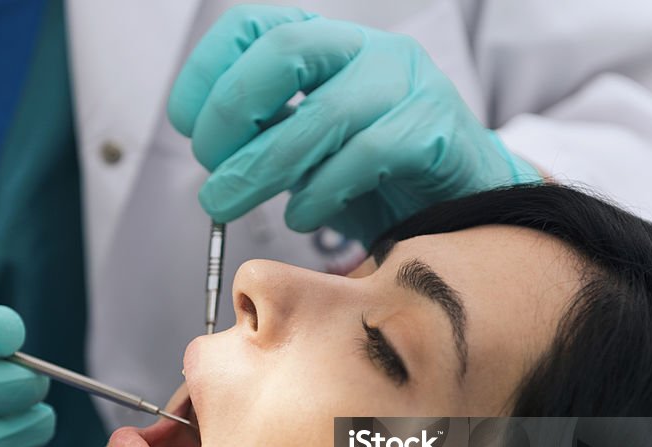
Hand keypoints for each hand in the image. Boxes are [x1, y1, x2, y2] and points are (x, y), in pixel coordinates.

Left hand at [168, 5, 540, 246]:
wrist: (463, 208)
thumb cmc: (378, 181)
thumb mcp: (308, 152)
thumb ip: (266, 139)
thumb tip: (211, 157)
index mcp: (327, 45)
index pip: (254, 24)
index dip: (207, 70)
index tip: (188, 126)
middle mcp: (367, 50)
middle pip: (284, 50)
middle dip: (231, 113)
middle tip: (211, 172)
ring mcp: (407, 84)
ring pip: (323, 113)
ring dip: (260, 167)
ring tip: (229, 206)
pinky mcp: (436, 130)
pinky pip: (367, 155)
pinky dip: (320, 193)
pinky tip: (302, 217)